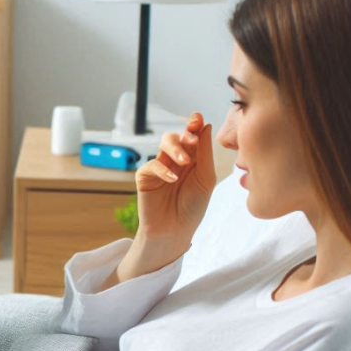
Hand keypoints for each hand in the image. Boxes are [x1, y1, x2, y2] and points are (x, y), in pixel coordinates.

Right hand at [99, 113, 215, 289]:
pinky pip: (152, 165)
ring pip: (163, 144)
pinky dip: (163, 170)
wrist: (175, 231)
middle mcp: (176, 160)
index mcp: (193, 159)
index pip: (193, 136)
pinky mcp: (145, 177)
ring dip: (175, 148)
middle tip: (192, 141)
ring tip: (184, 162)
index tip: (198, 118)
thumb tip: (206, 125)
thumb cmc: (193, 207)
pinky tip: (172, 180)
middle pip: (177, 136)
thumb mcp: (205, 179)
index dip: (194, 125)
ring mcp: (160, 167)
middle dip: (184, 135)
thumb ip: (204, 153)